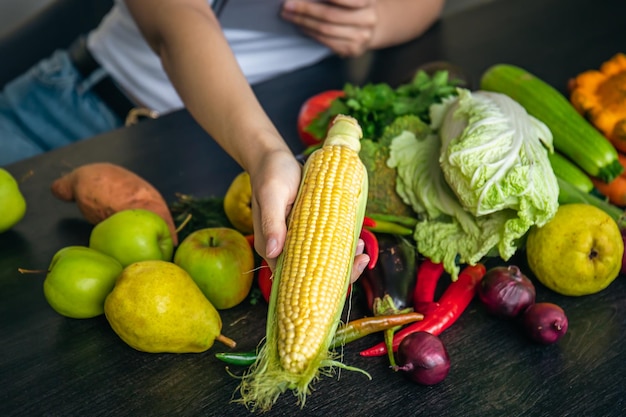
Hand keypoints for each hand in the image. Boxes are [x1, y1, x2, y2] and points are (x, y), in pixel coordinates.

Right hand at [248, 148, 368, 282]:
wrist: (273, 158)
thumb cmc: (270, 175)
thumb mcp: (271, 196)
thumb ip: (271, 223)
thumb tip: (273, 251)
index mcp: (271, 248)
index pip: (293, 277)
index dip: (317, 282)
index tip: (343, 274)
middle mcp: (284, 248)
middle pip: (312, 273)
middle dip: (339, 272)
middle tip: (361, 260)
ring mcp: (298, 239)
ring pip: (323, 260)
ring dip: (345, 258)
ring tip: (362, 247)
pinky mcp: (309, 228)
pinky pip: (327, 242)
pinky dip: (343, 244)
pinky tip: (358, 239)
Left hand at [281, 0, 377, 56]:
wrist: (371, 26)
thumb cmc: (355, 6)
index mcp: (367, 1)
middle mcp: (368, 19)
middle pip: (330, 15)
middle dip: (305, 10)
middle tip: (287, 6)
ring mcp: (362, 37)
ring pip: (325, 30)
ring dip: (304, 23)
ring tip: (290, 16)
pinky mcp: (353, 50)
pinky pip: (327, 42)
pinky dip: (311, 33)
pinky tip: (302, 26)